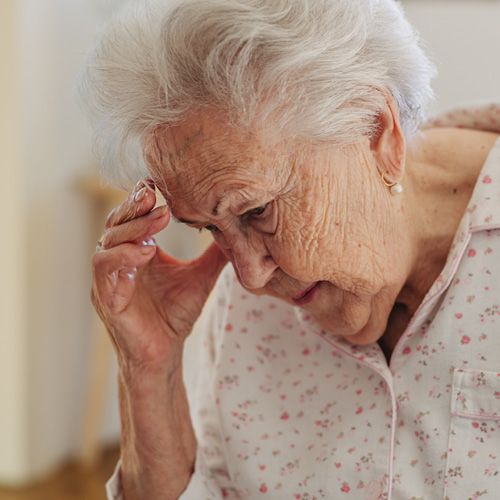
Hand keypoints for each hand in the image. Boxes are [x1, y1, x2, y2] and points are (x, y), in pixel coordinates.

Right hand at [91, 178, 227, 370]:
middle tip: (158, 195)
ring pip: (108, 241)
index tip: (160, 184)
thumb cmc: (177, 314)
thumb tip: (239, 228)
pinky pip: (105, 269)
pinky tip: (146, 251)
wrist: (165, 352)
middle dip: (136, 206)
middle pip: (116, 222)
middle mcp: (117, 260)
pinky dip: (123, 256)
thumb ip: (215, 253)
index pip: (132, 216)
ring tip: (158, 218)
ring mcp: (108, 278)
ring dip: (132, 228)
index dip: (141, 199)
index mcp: (136, 251)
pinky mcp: (106, 297)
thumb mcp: (201, 275)